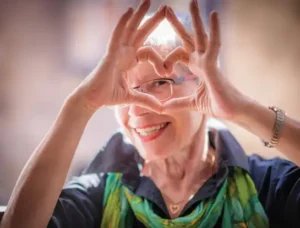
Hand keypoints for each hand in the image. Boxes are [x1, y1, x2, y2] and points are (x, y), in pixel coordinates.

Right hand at [71, 0, 166, 112]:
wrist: (92, 100)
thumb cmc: (107, 96)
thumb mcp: (131, 97)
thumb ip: (146, 100)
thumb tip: (161, 108)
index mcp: (129, 61)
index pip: (148, 51)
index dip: (159, 59)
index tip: (167, 71)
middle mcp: (123, 53)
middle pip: (140, 33)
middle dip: (152, 21)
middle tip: (165, 8)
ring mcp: (116, 52)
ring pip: (129, 30)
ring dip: (139, 15)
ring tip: (148, 1)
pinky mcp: (109, 55)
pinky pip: (117, 36)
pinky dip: (122, 23)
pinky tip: (129, 11)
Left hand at [162, 0, 246, 119]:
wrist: (233, 112)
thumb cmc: (218, 105)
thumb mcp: (192, 103)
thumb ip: (177, 103)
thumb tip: (162, 107)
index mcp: (197, 67)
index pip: (180, 53)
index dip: (168, 58)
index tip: (163, 71)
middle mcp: (203, 60)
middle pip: (188, 38)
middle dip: (177, 25)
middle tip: (167, 9)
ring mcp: (209, 61)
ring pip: (201, 35)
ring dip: (196, 18)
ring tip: (193, 1)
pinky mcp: (215, 66)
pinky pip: (214, 44)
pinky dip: (214, 29)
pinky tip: (213, 14)